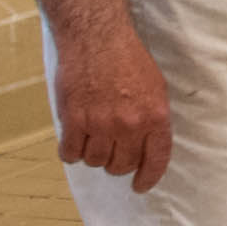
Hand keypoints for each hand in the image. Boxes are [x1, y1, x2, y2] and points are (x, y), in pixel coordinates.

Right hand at [57, 21, 173, 192]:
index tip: (140, 186)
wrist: (97, 40)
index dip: (148, 177)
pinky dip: (71, 151)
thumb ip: (152, 119)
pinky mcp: (74, 121)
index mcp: (155, 117)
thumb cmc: (128, 60)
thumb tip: (147, 145)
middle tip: (112, 149)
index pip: (156, 159)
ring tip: (93, 137)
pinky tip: (74, 139)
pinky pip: (70, 154)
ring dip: (93, 155)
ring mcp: (101, 124)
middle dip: (117, 163)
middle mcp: (129, 125)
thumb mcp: (156, 88)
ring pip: (95, 161)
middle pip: (121, 165)